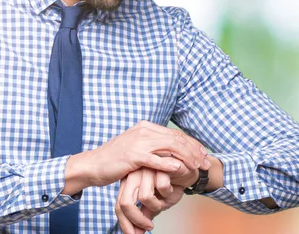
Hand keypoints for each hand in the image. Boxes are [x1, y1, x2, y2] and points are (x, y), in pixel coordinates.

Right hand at [63, 121, 209, 194]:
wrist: (93, 165)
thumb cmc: (115, 160)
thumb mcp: (136, 148)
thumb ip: (152, 146)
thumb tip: (170, 152)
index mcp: (146, 127)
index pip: (175, 134)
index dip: (192, 144)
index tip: (203, 154)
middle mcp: (144, 131)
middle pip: (176, 139)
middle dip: (194, 151)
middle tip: (206, 163)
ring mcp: (138, 142)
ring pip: (170, 147)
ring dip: (187, 158)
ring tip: (197, 168)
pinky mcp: (132, 156)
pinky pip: (156, 159)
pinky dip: (170, 164)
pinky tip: (180, 170)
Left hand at [115, 158, 201, 233]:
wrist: (188, 172)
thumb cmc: (171, 185)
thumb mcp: (156, 203)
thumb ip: (144, 214)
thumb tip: (136, 233)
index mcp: (128, 183)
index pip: (119, 205)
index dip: (125, 223)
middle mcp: (133, 175)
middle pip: (125, 202)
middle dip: (138, 220)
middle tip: (149, 227)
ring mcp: (145, 168)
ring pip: (144, 197)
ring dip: (158, 205)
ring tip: (165, 199)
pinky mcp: (159, 163)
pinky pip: (161, 187)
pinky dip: (169, 192)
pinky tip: (172, 187)